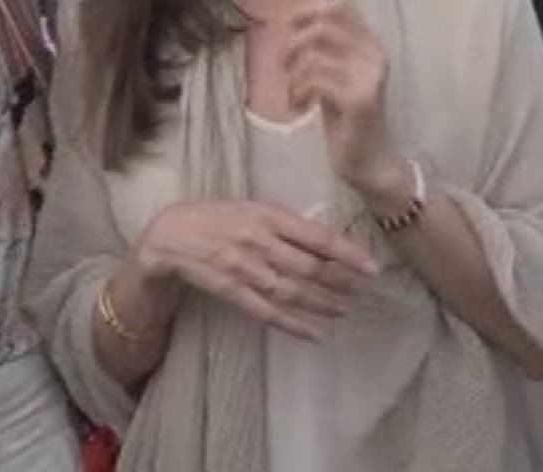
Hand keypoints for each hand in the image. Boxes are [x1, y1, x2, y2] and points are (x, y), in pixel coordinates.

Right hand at [135, 199, 377, 339]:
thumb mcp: (255, 208)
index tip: (371, 267)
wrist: (171, 234)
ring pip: (292, 292)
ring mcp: (245, 268)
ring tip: (345, 311)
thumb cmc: (220, 218)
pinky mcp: (232, 291)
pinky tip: (316, 333)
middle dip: (340, 283)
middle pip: (309, 268)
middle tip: (362, 292)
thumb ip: (288, 224)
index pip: (318, 237)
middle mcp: (259, 241)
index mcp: (269, 215)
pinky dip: (295, 325)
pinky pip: (268, 313)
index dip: (348, 254)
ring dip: (322, 305)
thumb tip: (328, 242)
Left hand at [283, 0, 404, 199]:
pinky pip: (317, 80)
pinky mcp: (360, 100)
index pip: (341, 4)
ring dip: (294, 77)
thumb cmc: (345, 118)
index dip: (309, 9)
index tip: (289, 29)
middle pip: (324, 25)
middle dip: (293, 44)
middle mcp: (374, 55)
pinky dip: (298, 92)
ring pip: (315, 55)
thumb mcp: (332, 75)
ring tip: (294, 95)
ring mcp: (369, 77)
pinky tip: (299, 108)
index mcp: (369, 44)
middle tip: (284, 68)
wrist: (367, 160)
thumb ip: (321, 49)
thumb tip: (292, 20)